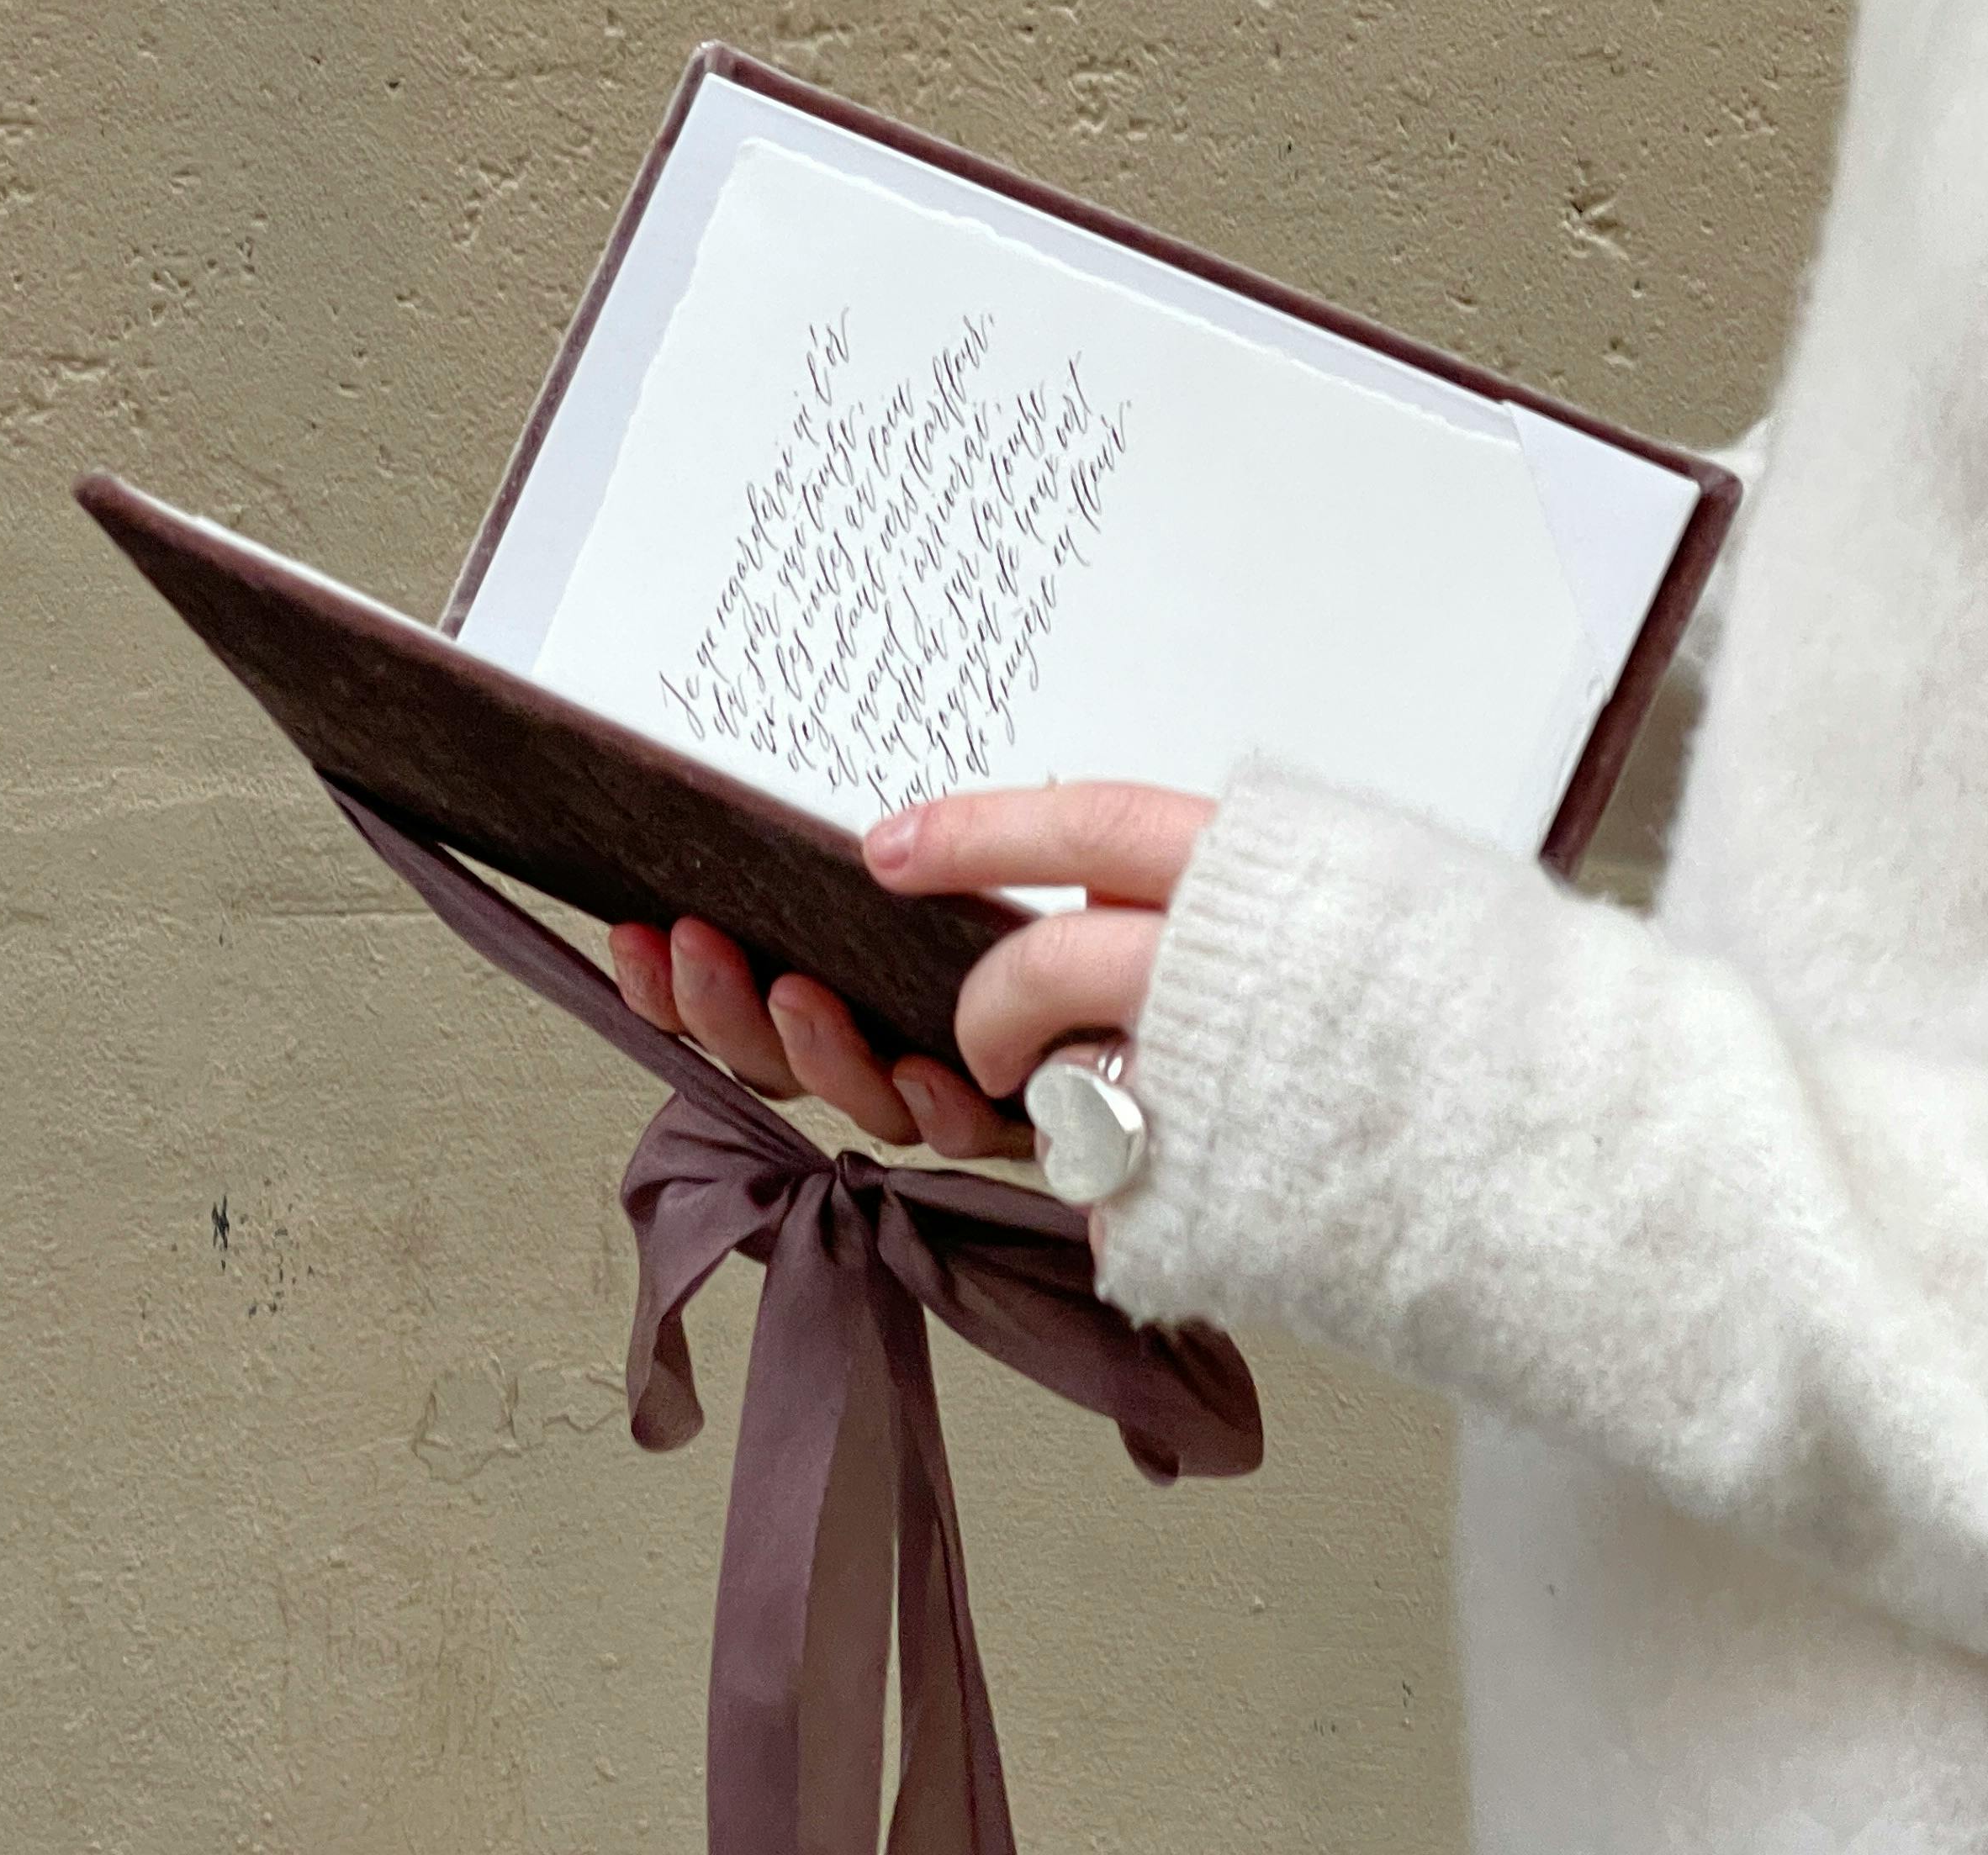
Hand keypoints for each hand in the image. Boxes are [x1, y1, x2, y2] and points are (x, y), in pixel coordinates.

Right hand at [608, 779, 1212, 1156]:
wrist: (1349, 1001)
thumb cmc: (1235, 912)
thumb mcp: (1097, 838)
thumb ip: (994, 844)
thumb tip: (883, 838)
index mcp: (932, 993)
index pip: (788, 1005)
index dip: (705, 987)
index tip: (638, 933)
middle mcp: (958, 1060)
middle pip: (810, 1062)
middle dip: (732, 1011)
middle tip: (692, 948)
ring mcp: (1012, 1110)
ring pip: (879, 1106)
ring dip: (817, 1053)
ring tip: (792, 987)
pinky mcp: (1077, 1149)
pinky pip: (987, 1143)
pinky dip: (941, 1108)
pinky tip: (922, 1070)